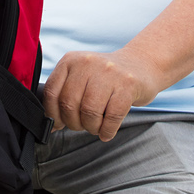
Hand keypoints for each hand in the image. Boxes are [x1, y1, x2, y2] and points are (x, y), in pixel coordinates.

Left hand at [42, 48, 166, 140]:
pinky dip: (107, 130)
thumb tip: (52, 125)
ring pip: (89, 111)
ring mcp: (108, 73)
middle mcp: (87, 63)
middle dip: (73, 123)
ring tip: (95, 128)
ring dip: (91, 127)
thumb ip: (64, 93)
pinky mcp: (128, 85)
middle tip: (81, 126)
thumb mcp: (81, 76)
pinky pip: (112, 116)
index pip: (51, 92)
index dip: (52, 114)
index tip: (59, 125)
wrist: (141, 64)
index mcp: (70, 60)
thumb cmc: (106, 78)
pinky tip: (106, 133)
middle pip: (69, 104)